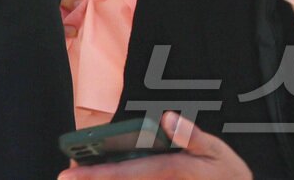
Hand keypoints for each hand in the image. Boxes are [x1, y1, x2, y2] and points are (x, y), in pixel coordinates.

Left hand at [58, 112, 252, 179]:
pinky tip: (105, 173)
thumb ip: (191, 136)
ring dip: (104, 179)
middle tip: (67, 174)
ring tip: (79, 172)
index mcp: (168, 170)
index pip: (124, 173)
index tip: (71, 173)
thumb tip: (168, 119)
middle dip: (92, 179)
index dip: (95, 174)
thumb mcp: (215, 151)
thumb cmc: (226, 173)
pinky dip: (120, 178)